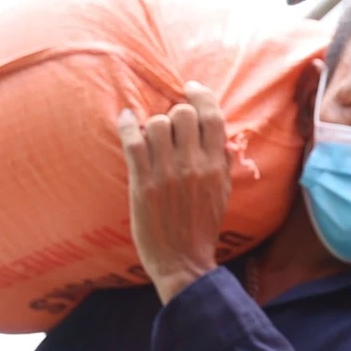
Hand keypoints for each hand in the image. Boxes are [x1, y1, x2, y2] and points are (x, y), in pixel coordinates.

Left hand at [119, 83, 231, 303]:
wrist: (183, 262)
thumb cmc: (202, 228)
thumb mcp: (223, 194)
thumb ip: (223, 165)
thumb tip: (224, 141)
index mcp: (216, 166)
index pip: (213, 116)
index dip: (201, 95)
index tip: (190, 89)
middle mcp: (194, 165)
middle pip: (182, 113)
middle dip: (174, 113)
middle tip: (168, 127)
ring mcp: (167, 173)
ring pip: (158, 123)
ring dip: (153, 125)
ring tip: (150, 138)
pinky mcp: (143, 183)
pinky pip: (134, 141)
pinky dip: (128, 124)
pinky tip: (126, 119)